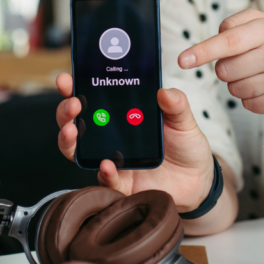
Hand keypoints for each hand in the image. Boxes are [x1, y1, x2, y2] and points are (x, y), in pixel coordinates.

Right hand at [55, 74, 213, 212]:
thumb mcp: (183, 120)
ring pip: (79, 152)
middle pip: (76, 123)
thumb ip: (176, 105)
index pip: (91, 98)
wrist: (198, 179)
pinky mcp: (123, 183)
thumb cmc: (186, 145)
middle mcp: (111, 137)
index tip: (66, 79)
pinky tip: (107, 164)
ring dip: (70, 141)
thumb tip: (164, 92)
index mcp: (122, 116)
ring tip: (73, 131)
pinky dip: (104, 172)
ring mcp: (113, 159)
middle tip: (72, 104)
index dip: (74, 88)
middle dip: (66, 112)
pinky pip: (107, 180)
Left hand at [177, 8, 263, 114]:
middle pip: (225, 70)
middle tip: (243, 61)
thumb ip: (231, 26)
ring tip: (256, 73)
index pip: (228, 41)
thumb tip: (204, 48)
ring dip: (237, 84)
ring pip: (234, 90)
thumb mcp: (260, 22)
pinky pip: (248, 105)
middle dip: (225, 68)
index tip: (182, 60)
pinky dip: (250, 98)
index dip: (203, 51)